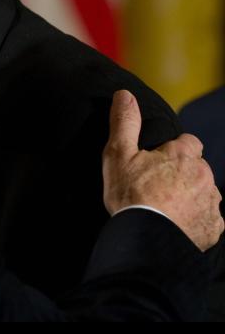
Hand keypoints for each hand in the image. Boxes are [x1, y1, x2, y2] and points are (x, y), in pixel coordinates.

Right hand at [103, 90, 222, 251]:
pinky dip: (195, 220)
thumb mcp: (119, 154)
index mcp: (184, 156)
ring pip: (204, 193)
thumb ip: (125, 122)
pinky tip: (175, 225)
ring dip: (190, 196)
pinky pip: (207, 219)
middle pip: (197, 169)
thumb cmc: (132, 195)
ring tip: (165, 208)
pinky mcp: (213, 228)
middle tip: (157, 187)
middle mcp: (204, 177)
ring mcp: (211, 204)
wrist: (145, 239)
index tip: (158, 161)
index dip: (174, 150)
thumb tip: (125, 94)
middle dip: (183, 174)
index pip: (189, 142)